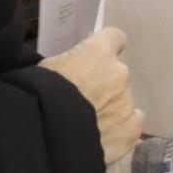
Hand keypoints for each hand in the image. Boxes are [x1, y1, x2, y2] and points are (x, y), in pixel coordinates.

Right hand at [41, 27, 141, 162]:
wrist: (44, 130)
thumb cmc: (39, 92)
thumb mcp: (49, 66)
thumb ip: (71, 62)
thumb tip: (75, 66)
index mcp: (100, 52)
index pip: (115, 38)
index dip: (105, 49)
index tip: (96, 60)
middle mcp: (119, 73)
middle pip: (117, 75)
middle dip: (103, 84)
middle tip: (83, 98)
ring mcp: (126, 102)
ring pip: (123, 101)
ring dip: (110, 107)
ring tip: (89, 122)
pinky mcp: (129, 130)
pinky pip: (133, 124)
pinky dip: (121, 127)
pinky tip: (105, 134)